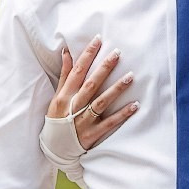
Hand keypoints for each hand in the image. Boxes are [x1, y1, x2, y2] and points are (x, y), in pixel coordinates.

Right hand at [49, 35, 139, 149]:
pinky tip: (135, 105)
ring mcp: (82, 120)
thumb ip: (65, 75)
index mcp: (64, 95)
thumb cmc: (57, 118)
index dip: (87, 55)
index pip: (77, 71)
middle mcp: (73, 106)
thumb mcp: (57, 96)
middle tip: (118, 53)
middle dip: (104, 68)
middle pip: (90, 84)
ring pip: (101, 102)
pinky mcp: (92, 134)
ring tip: (131, 75)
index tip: (99, 40)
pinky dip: (122, 114)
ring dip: (116, 89)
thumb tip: (67, 52)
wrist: (53, 147)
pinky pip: (109, 123)